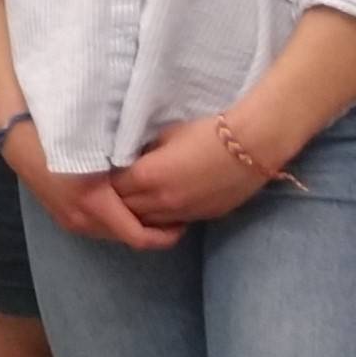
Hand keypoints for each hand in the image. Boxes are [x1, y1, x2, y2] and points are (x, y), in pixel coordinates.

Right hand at [1, 118, 183, 250]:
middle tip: (172, 212)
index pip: (139, 237)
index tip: (183, 220)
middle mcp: (82, 219)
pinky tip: (122, 203)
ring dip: (132, 225)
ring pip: (112, 234)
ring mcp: (70, 221)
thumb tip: (165, 175)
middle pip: (127, 238)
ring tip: (149, 207)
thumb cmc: (61, 134)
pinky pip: (97, 227)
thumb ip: (130, 165)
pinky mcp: (62, 217)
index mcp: (94, 203)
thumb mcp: (100, 145)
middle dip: (151, 229)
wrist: (17, 138)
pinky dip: (114, 221)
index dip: (166, 235)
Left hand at [114, 115, 275, 226]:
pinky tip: (159, 207)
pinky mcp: (201, 218)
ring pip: (147, 223)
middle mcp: (161, 200)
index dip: (106, 181)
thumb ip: (143, 152)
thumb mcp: (164, 135)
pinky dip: (160, 219)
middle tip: (115, 188)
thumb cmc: (205, 133)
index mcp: (147, 176)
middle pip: (126, 209)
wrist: (250, 146)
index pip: (112, 187)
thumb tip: (129, 159)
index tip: (105, 172)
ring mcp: (182, 213)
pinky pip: (170, 224)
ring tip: (133, 200)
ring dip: (137, 213)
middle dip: (116, 200)